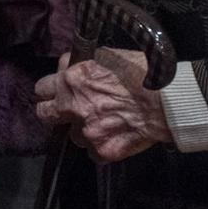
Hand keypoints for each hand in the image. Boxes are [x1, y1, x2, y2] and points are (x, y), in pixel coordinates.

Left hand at [33, 48, 168, 162]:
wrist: (165, 102)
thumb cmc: (140, 73)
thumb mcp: (105, 56)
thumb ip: (79, 64)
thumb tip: (66, 68)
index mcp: (71, 81)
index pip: (41, 89)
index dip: (49, 91)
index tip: (54, 93)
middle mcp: (73, 107)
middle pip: (45, 114)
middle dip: (54, 112)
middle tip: (67, 112)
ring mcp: (86, 131)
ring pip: (73, 136)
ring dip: (83, 130)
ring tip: (103, 124)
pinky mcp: (102, 150)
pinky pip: (93, 153)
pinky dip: (101, 147)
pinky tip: (115, 136)